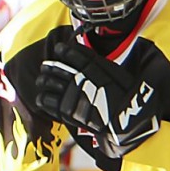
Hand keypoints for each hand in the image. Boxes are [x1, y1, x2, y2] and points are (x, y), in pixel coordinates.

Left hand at [32, 32, 159, 155]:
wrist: (127, 122)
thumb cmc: (124, 96)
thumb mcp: (115, 72)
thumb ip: (97, 62)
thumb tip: (81, 52)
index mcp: (92, 67)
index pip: (71, 53)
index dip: (62, 50)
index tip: (59, 49)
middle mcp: (79, 78)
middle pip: (55, 67)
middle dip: (49, 66)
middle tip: (46, 66)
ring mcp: (71, 95)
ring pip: (47, 82)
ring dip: (43, 80)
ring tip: (43, 81)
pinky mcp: (66, 111)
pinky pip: (46, 101)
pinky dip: (42, 98)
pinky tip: (43, 98)